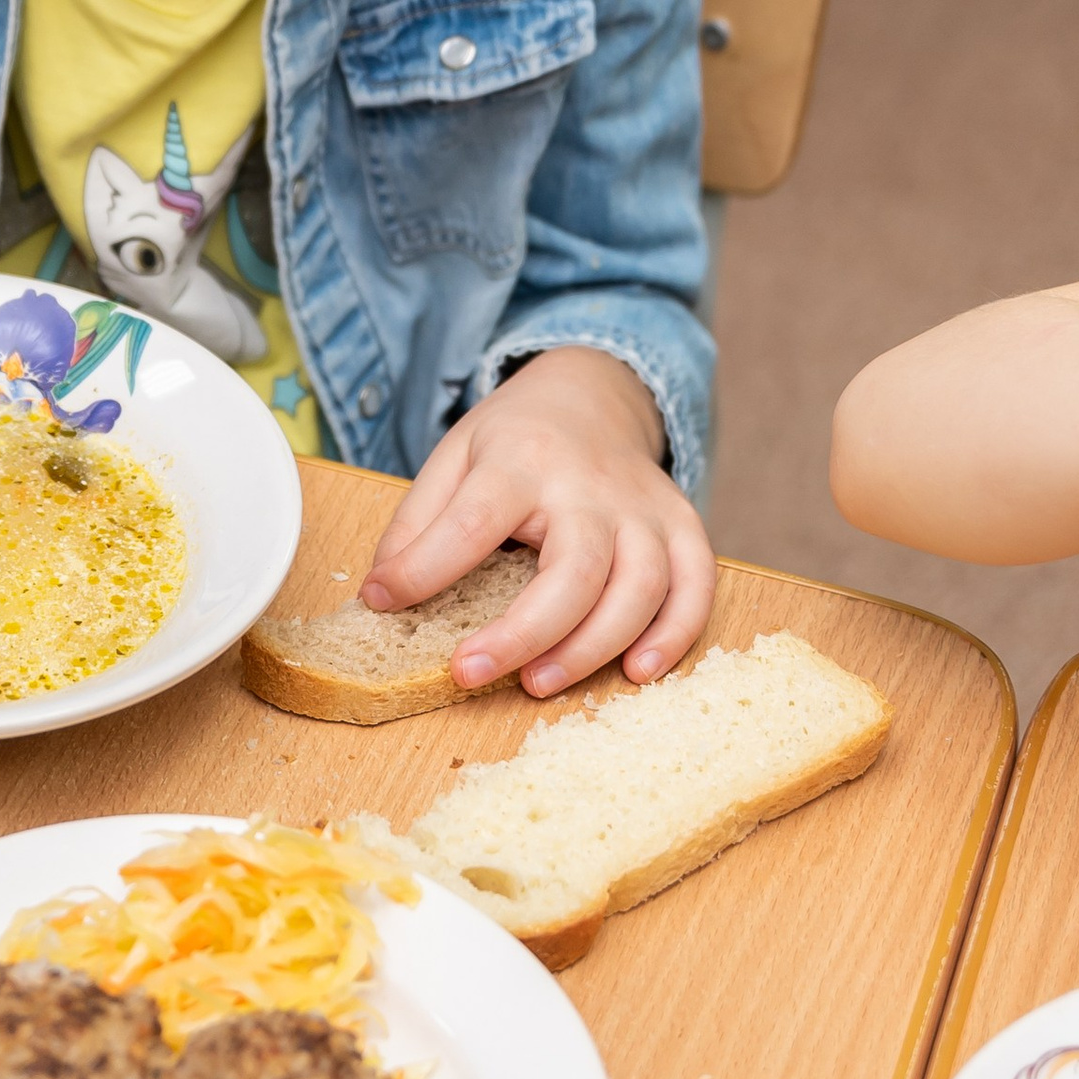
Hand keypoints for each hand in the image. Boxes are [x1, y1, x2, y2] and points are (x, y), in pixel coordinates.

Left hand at [359, 348, 713, 698]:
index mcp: (521, 461)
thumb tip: (382, 592)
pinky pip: (696, 584)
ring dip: (594, 647)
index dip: (426, 569)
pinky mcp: (681, 526)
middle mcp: (591, 486)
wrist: (591, 393)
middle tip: (470, 673)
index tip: (385, 602)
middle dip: (524, 633)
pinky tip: (639, 671)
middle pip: (575, 568)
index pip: (474, 522)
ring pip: (641, 586)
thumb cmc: (515, 440)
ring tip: (540, 685)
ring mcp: (644, 507)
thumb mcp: (453, 457)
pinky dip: (677, 633)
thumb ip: (417, 522)